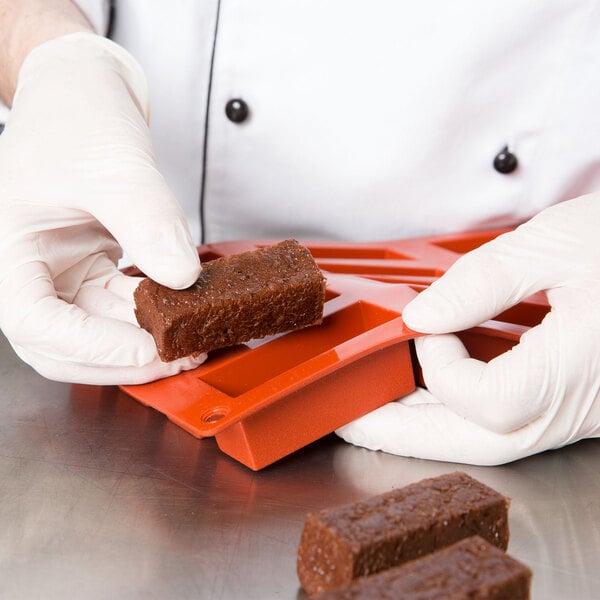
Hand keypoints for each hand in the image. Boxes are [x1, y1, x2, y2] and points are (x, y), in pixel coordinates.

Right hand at [0, 33, 204, 383]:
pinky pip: (117, 308)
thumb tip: (182, 276)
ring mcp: (60, 272)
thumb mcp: (113, 165)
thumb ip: (147, 221)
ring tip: (188, 340)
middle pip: (64, 345)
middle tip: (178, 357)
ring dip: (140, 343)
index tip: (148, 348)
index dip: (93, 347)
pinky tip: (179, 313)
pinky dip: (147, 318)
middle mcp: (29, 268)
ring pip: (95, 332)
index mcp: (6, 247)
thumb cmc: (75, 115)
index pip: (35, 322)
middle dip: (121, 359)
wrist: (83, 91)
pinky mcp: (89, 268)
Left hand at [337, 195, 599, 463]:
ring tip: (380, 407)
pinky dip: (460, 410)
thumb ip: (482, 281)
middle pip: (475, 444)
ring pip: (490, 440)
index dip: (440, 366)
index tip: (428, 326)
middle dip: (405, 433)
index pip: (484, 400)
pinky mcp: (574, 401)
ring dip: (428, 427)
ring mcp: (577, 411)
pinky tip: (432, 387)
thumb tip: (422, 315)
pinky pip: (508, 421)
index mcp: (578, 369)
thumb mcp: (558, 243)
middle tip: (353, 419)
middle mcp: (576, 406)